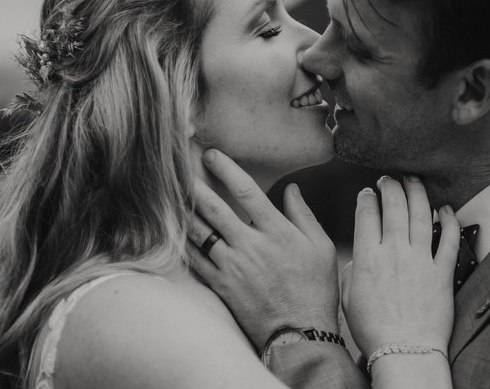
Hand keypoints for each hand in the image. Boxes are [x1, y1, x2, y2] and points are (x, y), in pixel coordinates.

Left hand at [187, 149, 339, 350]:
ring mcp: (232, 266)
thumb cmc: (315, 290)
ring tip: (168, 192)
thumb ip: (304, 216)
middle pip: (213, 207)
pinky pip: (194, 259)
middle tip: (176, 165)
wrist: (300, 336)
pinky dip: (181, 242)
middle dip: (193, 183)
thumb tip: (291, 189)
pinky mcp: (221, 285)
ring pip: (198, 231)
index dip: (226, 168)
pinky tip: (171, 229)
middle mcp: (250, 245)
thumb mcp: (321, 248)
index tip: (211, 154)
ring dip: (182, 209)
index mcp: (276, 232)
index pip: (246, 190)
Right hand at [341, 176, 458, 356]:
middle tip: (389, 180)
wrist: (404, 351)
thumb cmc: (373, 329)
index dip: (366, 198)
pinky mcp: (442, 272)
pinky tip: (446, 209)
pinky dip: (449, 221)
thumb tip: (359, 257)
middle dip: (390, 187)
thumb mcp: (348, 297)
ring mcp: (420, 260)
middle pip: (394, 206)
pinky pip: (449, 239)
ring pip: (421, 215)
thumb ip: (352, 271)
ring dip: (417, 193)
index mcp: (367, 257)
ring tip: (414, 181)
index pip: (366, 215)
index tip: (367, 193)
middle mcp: (394, 252)